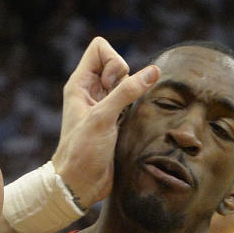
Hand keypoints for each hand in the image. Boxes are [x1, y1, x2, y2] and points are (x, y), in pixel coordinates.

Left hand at [50, 37, 159, 208]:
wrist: (80, 184)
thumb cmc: (82, 152)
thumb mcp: (103, 118)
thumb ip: (127, 92)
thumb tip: (154, 71)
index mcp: (80, 84)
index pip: (99, 48)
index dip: (112, 60)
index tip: (111, 84)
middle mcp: (91, 91)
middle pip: (117, 64)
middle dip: (125, 79)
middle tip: (116, 105)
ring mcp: (104, 106)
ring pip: (127, 84)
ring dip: (132, 95)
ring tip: (124, 117)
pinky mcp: (115, 120)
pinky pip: (132, 102)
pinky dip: (136, 107)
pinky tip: (131, 123)